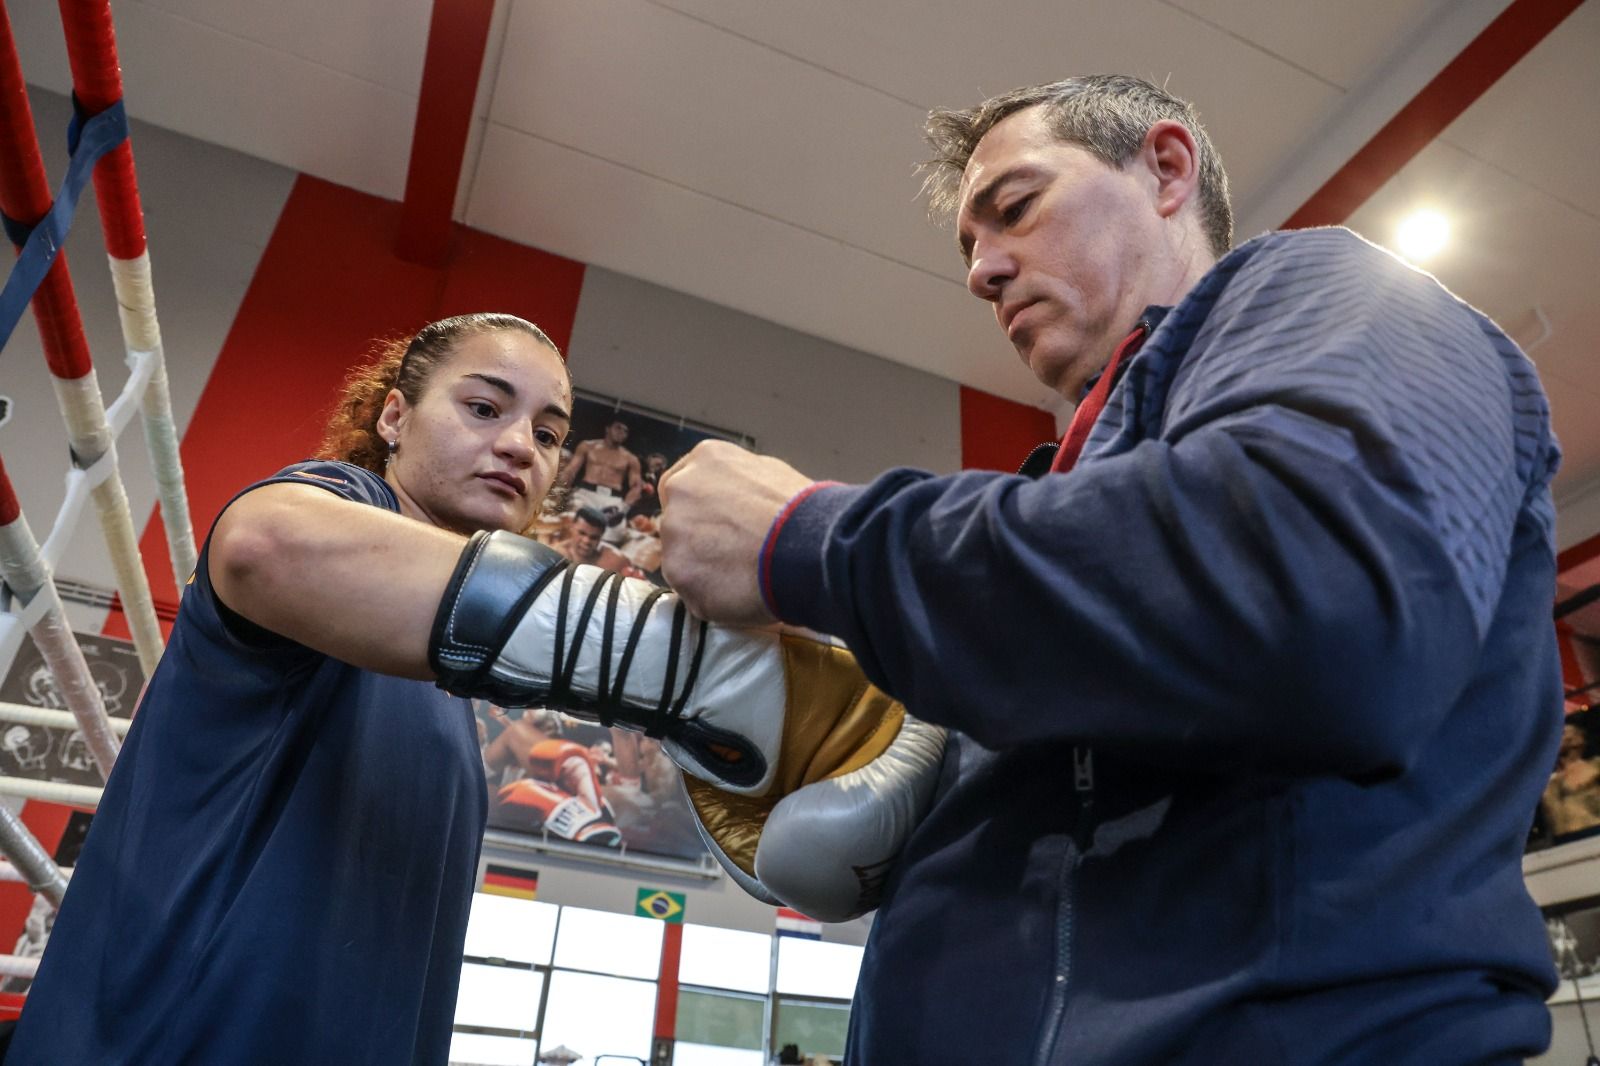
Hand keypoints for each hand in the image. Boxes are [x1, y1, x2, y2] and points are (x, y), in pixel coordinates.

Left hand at [658, 441, 813, 625]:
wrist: (812, 546)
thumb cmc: (803, 513)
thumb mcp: (770, 474)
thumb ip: (736, 485)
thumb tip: (735, 502)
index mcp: (703, 460)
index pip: (681, 489)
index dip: (700, 514)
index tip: (717, 529)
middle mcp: (680, 491)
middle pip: (676, 524)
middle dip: (699, 541)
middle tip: (732, 555)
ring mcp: (675, 533)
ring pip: (681, 560)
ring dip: (704, 571)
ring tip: (743, 576)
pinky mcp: (680, 573)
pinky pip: (691, 591)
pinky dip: (712, 598)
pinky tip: (741, 592)